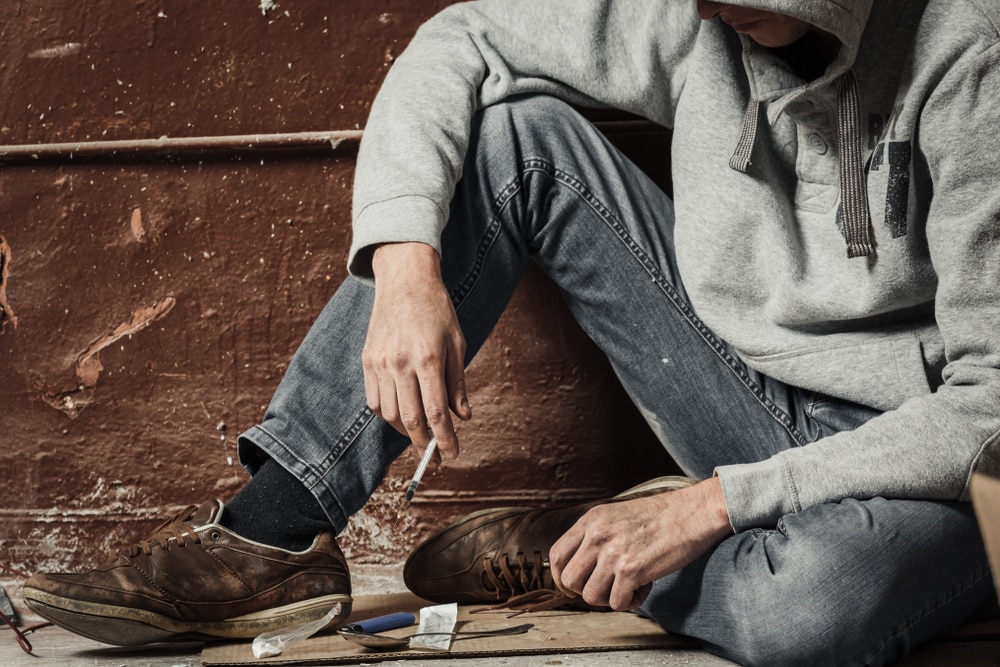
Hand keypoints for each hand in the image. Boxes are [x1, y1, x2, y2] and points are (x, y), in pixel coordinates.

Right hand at [362, 242, 471, 460]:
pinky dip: (388, 414)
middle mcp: (399, 362)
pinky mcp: (367, 360)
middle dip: (425, 444)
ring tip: (421, 432)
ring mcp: (379, 362)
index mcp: (427, 357)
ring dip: (406, 430)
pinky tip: (402, 413)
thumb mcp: (457, 342)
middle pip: (410, 420)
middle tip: (436, 455)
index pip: (436, 411)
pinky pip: (375, 400)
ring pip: (390, 414)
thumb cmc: (436, 309)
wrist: (404, 279)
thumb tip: (464, 417)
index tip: (453, 454)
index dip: (445, 438)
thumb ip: (458, 383)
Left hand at [549, 477, 732, 610]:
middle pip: (569, 580)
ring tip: (629, 585)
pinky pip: (617, 603)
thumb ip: (597, 535)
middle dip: (586, 591)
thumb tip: (582, 565)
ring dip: (609, 598)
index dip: (561, 577)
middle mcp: (597, 535)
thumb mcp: (618, 515)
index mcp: (592, 520)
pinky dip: (631, 602)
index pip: (557, 554)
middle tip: (607, 587)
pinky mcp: (631, 570)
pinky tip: (645, 586)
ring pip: (590, 596)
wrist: (692, 513)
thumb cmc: (661, 516)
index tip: (573, 587)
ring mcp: (613, 552)